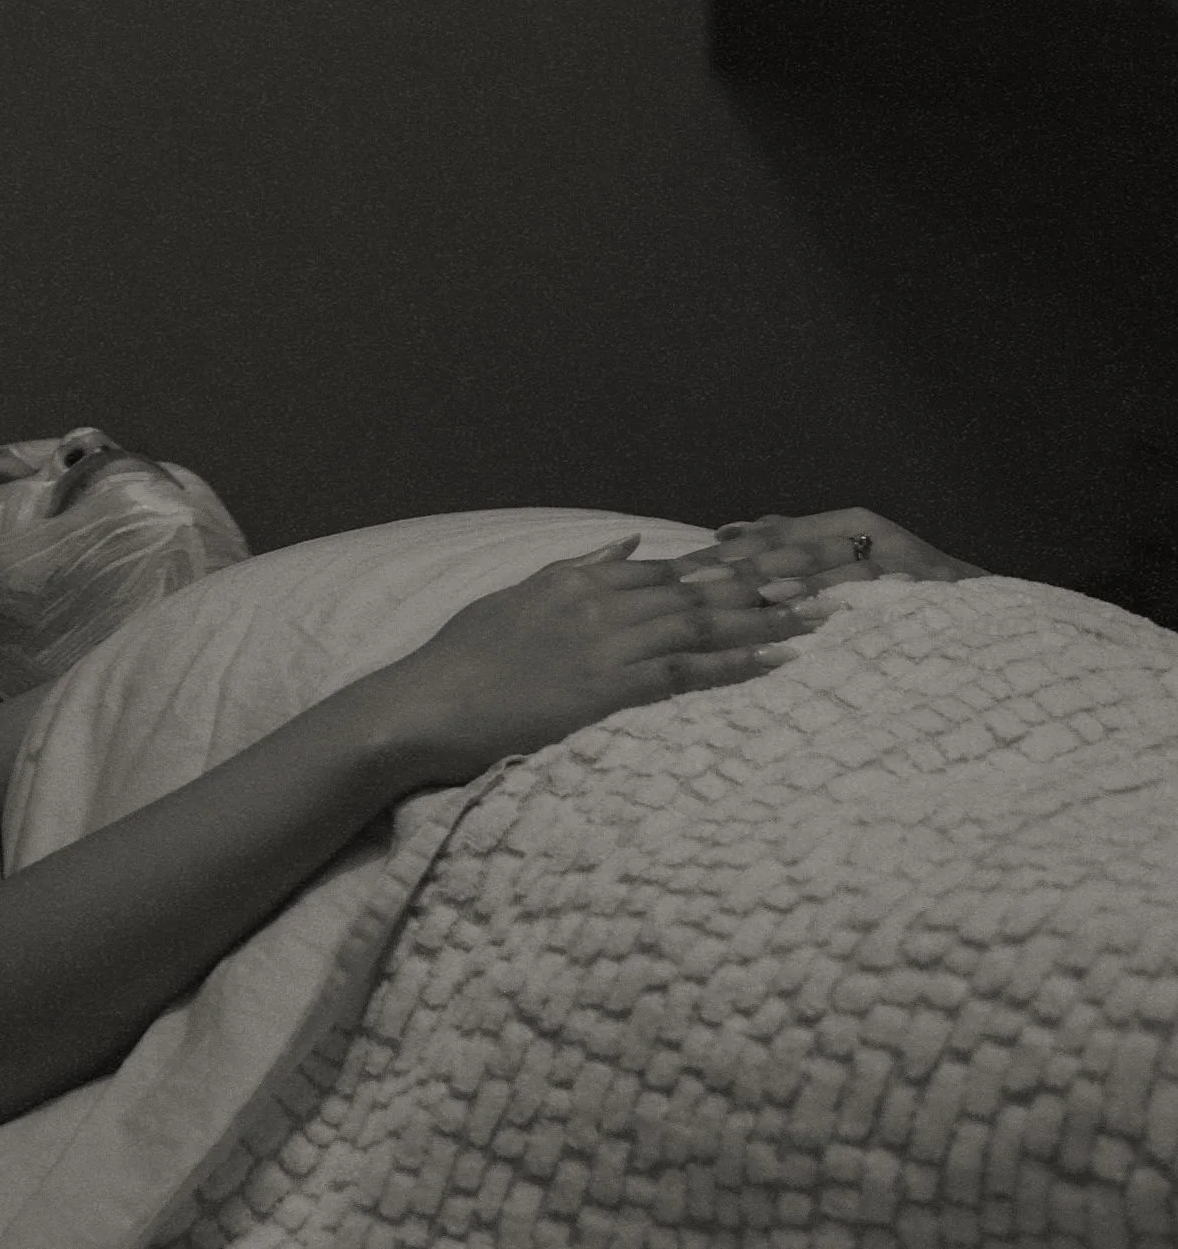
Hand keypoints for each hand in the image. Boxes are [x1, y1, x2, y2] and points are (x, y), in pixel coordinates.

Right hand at [390, 536, 809, 781]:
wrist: (427, 705)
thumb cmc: (463, 659)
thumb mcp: (517, 595)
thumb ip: (577, 568)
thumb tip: (628, 543)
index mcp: (578, 579)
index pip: (671, 568)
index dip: (729, 563)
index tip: (780, 557)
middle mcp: (599, 602)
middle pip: (699, 588)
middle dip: (764, 582)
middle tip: (821, 578)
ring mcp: (605, 644)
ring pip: (701, 624)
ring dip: (764, 620)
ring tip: (816, 616)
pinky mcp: (606, 690)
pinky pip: (683, 673)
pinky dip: (731, 665)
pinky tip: (772, 661)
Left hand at [671, 508, 984, 594]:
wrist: (999, 623)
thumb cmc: (915, 600)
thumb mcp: (850, 571)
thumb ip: (794, 546)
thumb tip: (727, 532)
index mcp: (845, 527)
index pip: (769, 541)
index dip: (719, 558)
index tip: (670, 576)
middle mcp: (867, 533)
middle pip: (788, 546)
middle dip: (734, 566)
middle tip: (684, 584)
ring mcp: (897, 555)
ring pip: (824, 562)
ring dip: (774, 575)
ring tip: (727, 590)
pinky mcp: (923, 582)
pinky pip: (868, 586)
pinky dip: (830, 593)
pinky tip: (797, 604)